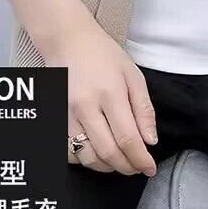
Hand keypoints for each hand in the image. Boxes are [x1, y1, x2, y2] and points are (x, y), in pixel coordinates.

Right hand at [45, 18, 157, 176]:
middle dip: (127, 167)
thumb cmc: (103, 55)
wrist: (68, 41)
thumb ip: (144, 109)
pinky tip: (99, 154)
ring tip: (121, 162)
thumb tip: (150, 140)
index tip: (150, 167)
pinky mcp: (57, 119)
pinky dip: (87, 159)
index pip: (128, 138)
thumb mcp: (133, 75)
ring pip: (88, 157)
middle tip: (138, 167)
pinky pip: (71, 151)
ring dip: (108, 167)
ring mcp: (68, 115)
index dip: (140, 159)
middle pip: (108, 153)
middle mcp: (86, 107)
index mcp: (109, 93)